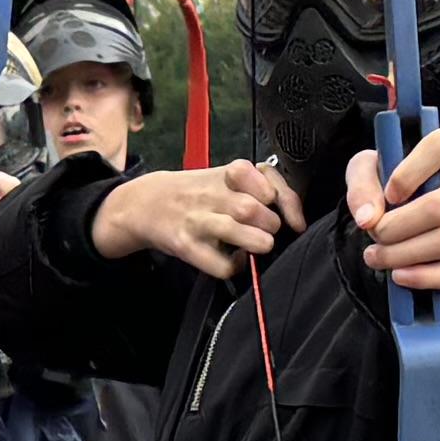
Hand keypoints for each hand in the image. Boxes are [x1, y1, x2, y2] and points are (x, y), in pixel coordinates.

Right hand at [93, 158, 300, 281]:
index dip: (284, 198)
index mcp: (226, 174)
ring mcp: (197, 220)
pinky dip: (235, 265)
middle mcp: (211, 194)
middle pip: (252, 207)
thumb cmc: (196, 194)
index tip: (289, 216)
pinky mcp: (186, 245)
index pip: (264, 176)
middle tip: (267, 230)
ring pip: (235, 229)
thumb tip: (294, 219)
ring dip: (258, 242)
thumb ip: (261, 187)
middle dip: (271, 224)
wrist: (145, 204)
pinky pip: (220, 263)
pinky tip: (235, 259)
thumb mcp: (224, 179)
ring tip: (259, 245)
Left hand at [344, 126, 439, 294]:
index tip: (387, 194)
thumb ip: (362, 182)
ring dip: (402, 254)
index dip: (407, 174)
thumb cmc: (395, 181)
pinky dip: (425, 278)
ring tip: (376, 255)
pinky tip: (399, 275)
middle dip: (395, 227)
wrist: (414, 209)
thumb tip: (368, 218)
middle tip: (373, 232)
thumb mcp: (372, 168)